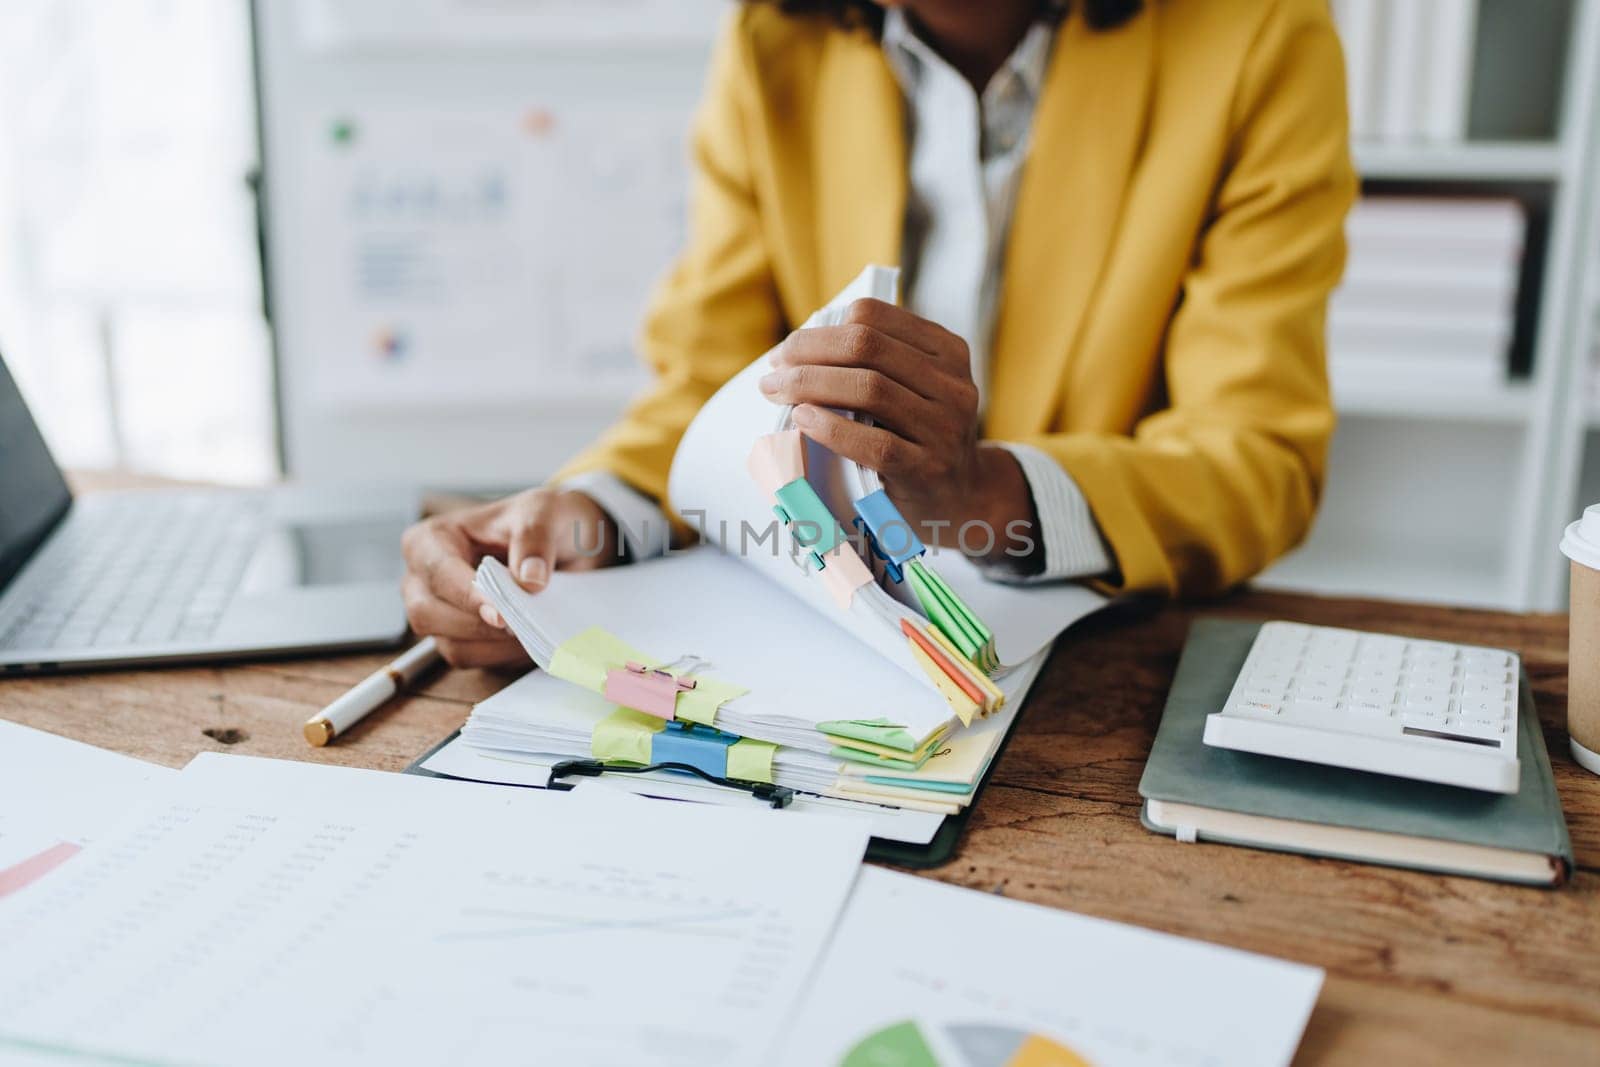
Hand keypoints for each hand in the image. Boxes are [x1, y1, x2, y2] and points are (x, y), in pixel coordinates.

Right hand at [400, 488, 620, 667]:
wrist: (563, 543)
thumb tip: (529, 581)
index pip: (438, 573)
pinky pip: (471, 658)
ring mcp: (437, 611)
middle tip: (520, 626)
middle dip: (476, 625)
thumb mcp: (544, 512)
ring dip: (494, 644)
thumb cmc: (540, 520)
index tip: (500, 614)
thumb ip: (535, 539)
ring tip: (531, 630)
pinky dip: (501, 655)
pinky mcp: (457, 637)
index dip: (466, 596)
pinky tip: (528, 639)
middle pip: (428, 614)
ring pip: (449, 644)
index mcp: (431, 540)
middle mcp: (422, 578)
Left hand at [758, 298, 1034, 562]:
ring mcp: (944, 427)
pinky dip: (831, 428)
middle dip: (807, 353)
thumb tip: (799, 349)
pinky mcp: (928, 468)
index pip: (872, 316)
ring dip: (810, 385)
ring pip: (869, 388)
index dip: (820, 329)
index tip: (788, 351)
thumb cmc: (919, 436)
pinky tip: (803, 420)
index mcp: (947, 351)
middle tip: (773, 371)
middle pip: (866, 346)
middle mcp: (952, 384)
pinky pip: (874, 443)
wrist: (961, 497)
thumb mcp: (915, 389)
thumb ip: (876, 363)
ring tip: (777, 393)